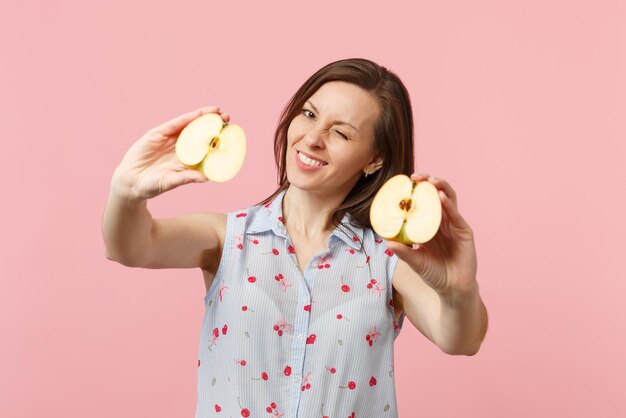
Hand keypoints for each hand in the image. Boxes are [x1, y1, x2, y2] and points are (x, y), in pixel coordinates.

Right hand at [112, 106, 229, 199]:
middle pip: (200, 132)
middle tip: (227, 118)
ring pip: (188, 125)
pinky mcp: (156, 134)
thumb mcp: (171, 182)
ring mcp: (168, 139)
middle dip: (213, 124)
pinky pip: (173, 124)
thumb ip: (187, 178)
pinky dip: (185, 119)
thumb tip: (206, 178)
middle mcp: (180, 147)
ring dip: (202, 117)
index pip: (205, 145)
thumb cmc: (153, 186)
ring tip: (217, 111)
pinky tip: (197, 114)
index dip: (217, 138)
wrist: (130, 183)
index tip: (230, 133)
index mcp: (187, 158)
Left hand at [386, 173, 477, 297]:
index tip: (403, 183)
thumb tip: (386, 241)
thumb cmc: (434, 274)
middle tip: (415, 177)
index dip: (415, 191)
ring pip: (448, 200)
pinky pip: (456, 216)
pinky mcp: (464, 232)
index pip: (422, 202)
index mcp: (429, 225)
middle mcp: (442, 222)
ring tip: (430, 181)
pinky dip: (449, 205)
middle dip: (427, 183)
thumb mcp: (415, 262)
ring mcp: (454, 225)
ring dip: (440, 187)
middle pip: (436, 195)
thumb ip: (403, 251)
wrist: (452, 290)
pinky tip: (441, 198)